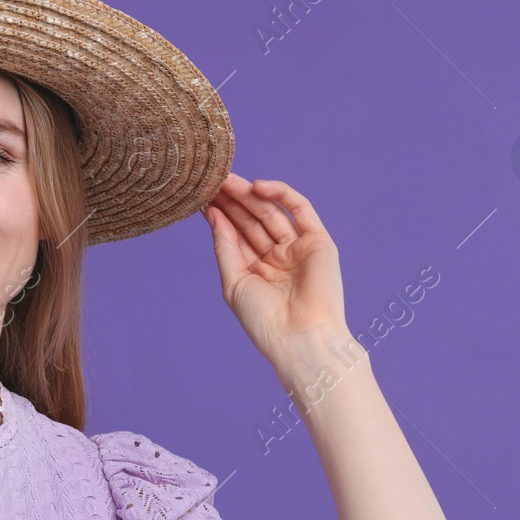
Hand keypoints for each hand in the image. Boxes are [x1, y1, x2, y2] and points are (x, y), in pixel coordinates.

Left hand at [202, 172, 349, 365]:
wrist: (300, 338)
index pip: (236, 234)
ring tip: (226, 181)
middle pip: (251, 220)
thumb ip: (225, 247)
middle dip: (232, 201)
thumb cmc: (264, 319)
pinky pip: (301, 209)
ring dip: (248, 194)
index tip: (200, 197)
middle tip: (211, 180)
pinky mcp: (318, 241)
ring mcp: (298, 248)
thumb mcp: (234, 282)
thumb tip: (213, 214)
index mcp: (256, 270)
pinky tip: (256, 187)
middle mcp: (278, 257)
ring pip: (271, 212)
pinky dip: (281, 194)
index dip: (219, 215)